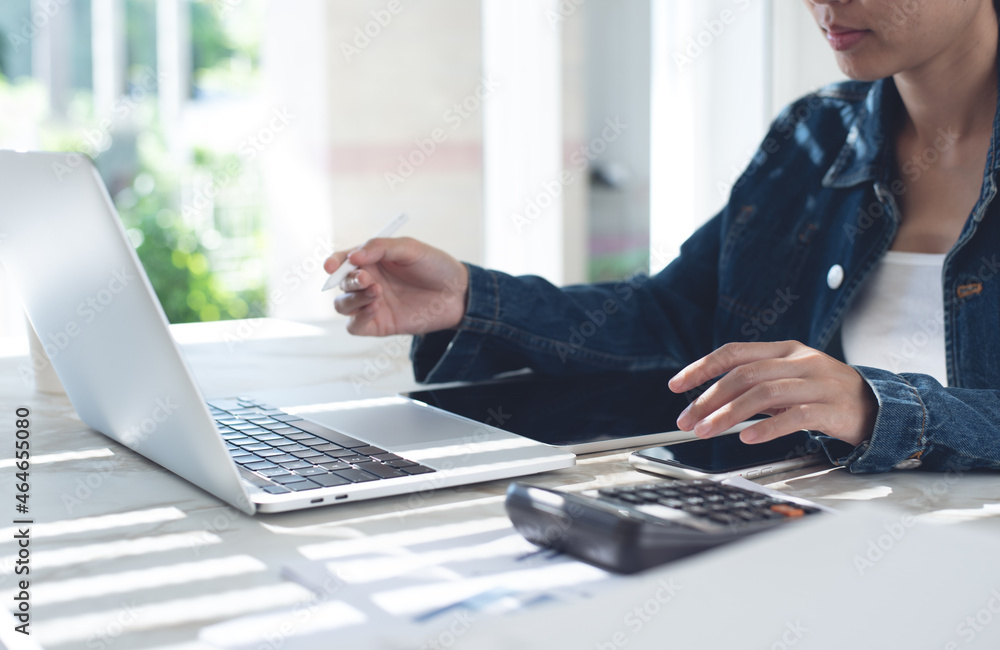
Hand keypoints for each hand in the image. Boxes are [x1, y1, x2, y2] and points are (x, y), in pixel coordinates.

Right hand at [324, 237, 468, 336]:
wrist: (458, 293)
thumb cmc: (435, 266)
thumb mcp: (410, 248)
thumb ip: (380, 248)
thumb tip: (353, 257)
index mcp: (371, 261)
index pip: (342, 261)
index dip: (333, 263)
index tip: (331, 266)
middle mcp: (368, 282)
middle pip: (341, 284)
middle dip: (349, 281)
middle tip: (368, 279)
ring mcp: (372, 304)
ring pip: (342, 306)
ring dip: (352, 299)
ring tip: (377, 292)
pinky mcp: (379, 325)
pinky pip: (355, 326)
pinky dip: (357, 319)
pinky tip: (374, 308)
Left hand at [668, 341, 877, 446]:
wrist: (880, 407)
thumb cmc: (826, 395)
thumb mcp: (789, 381)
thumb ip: (755, 386)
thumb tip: (710, 402)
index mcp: (784, 350)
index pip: (734, 352)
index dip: (702, 367)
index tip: (677, 385)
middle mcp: (799, 362)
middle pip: (744, 374)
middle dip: (709, 398)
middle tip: (687, 420)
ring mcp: (817, 383)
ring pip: (764, 393)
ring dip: (728, 414)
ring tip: (706, 431)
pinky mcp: (832, 408)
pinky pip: (794, 416)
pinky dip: (767, 428)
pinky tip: (746, 437)